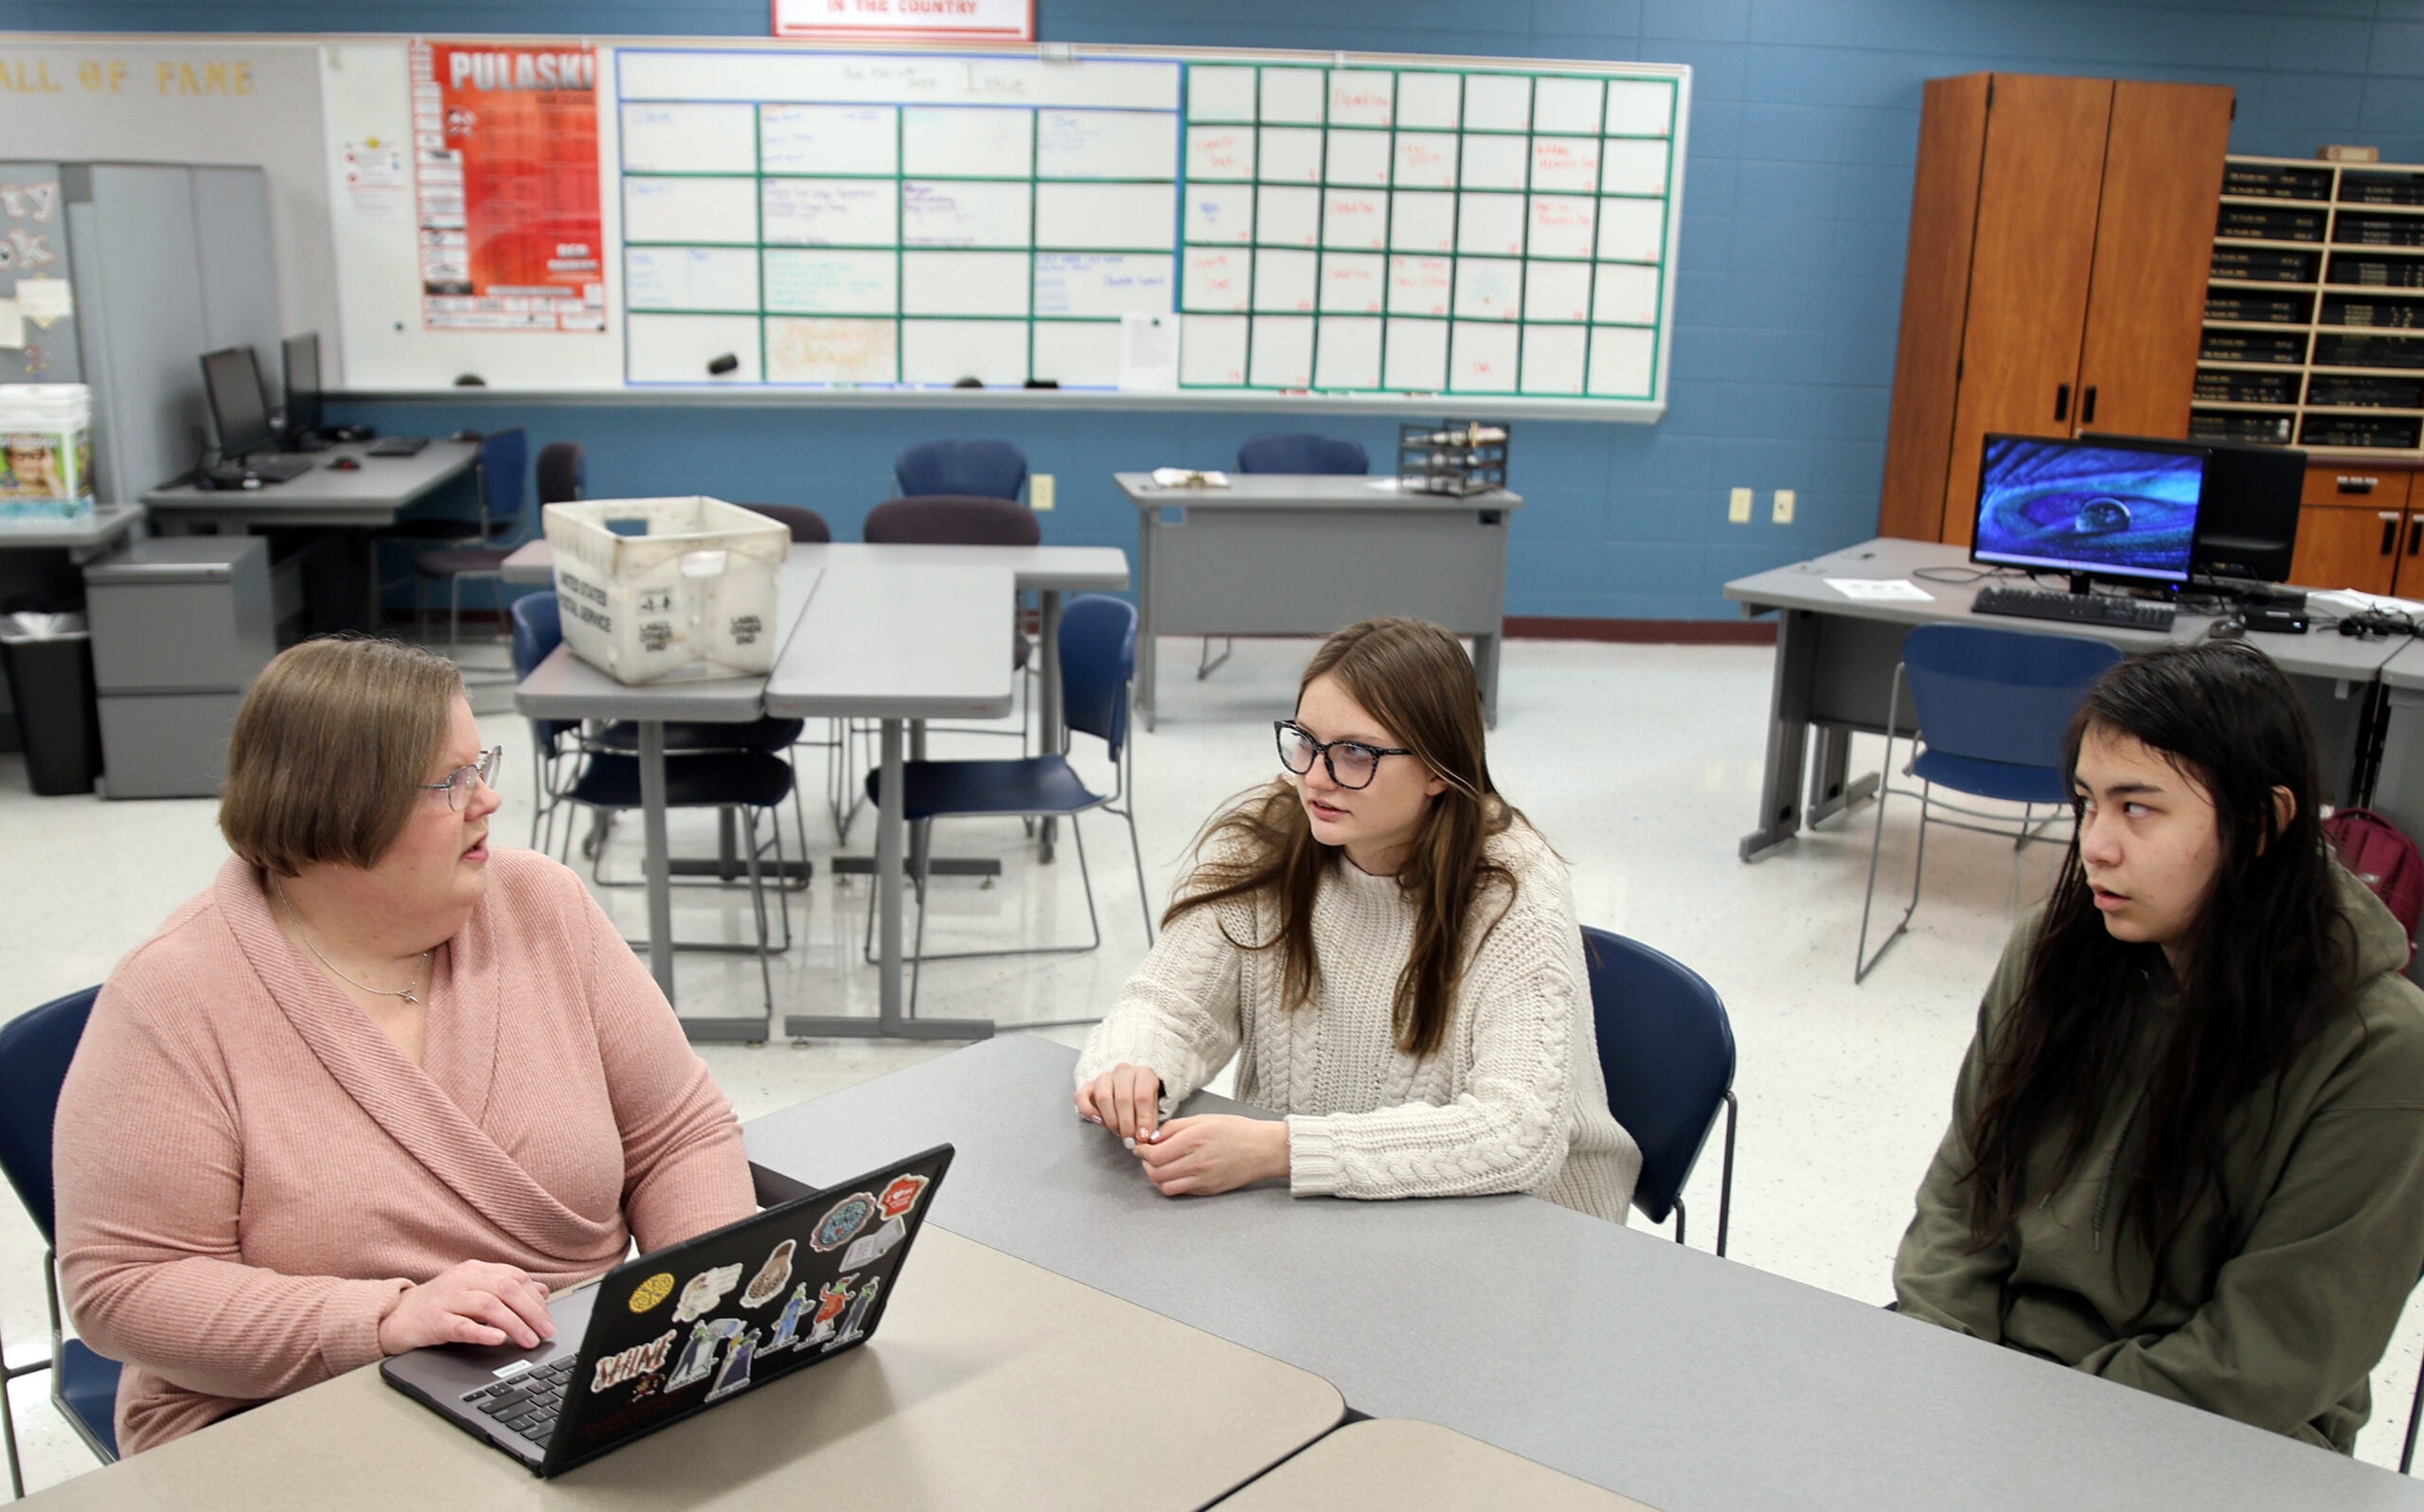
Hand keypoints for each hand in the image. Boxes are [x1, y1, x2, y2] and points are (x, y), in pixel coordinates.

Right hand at [379, 1260, 556, 1353]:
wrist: (394, 1316)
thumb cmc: (438, 1304)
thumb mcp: (473, 1290)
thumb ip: (505, 1288)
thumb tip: (542, 1290)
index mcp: (475, 1270)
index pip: (514, 1278)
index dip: (535, 1298)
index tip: (548, 1317)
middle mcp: (463, 1280)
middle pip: (506, 1289)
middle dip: (531, 1311)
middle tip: (546, 1331)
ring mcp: (447, 1299)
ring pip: (488, 1306)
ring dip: (514, 1324)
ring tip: (529, 1340)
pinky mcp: (434, 1321)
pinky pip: (461, 1325)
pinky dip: (482, 1332)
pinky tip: (498, 1340)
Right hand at [1074, 1062, 1163, 1141]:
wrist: (1127, 1097)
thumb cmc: (1141, 1105)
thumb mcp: (1152, 1111)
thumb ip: (1149, 1123)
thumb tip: (1144, 1137)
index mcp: (1144, 1074)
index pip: (1143, 1095)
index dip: (1143, 1119)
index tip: (1143, 1136)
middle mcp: (1124, 1071)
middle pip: (1123, 1097)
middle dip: (1126, 1123)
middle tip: (1129, 1138)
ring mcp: (1104, 1077)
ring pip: (1103, 1097)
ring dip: (1111, 1119)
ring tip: (1117, 1131)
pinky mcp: (1088, 1086)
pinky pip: (1081, 1097)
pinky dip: (1089, 1112)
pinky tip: (1098, 1121)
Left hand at [1132, 1115, 1289, 1197]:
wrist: (1263, 1150)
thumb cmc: (1236, 1130)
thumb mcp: (1204, 1118)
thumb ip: (1175, 1127)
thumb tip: (1153, 1138)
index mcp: (1194, 1140)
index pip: (1155, 1154)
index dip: (1142, 1151)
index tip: (1141, 1146)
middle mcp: (1197, 1162)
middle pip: (1156, 1172)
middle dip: (1146, 1164)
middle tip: (1148, 1156)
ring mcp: (1202, 1179)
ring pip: (1164, 1186)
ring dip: (1156, 1177)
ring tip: (1159, 1166)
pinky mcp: (1207, 1190)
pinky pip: (1179, 1192)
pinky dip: (1170, 1184)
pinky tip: (1173, 1173)